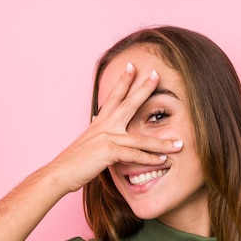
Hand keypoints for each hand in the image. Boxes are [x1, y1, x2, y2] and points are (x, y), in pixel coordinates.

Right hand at [44, 62, 182, 194]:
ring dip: (163, 143)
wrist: (60, 173)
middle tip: (157, 75)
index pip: (113, 96)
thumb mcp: (87, 142)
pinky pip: (134, 155)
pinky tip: (163, 160)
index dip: (123, 81)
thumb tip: (96, 118)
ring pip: (141, 138)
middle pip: (128, 103)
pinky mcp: (108, 152)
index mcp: (100, 122)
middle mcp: (104, 126)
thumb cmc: (73, 161)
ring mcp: (107, 138)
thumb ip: (97, 131)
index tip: (132, 66)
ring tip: (180, 144)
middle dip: (144, 89)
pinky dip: (150, 159)